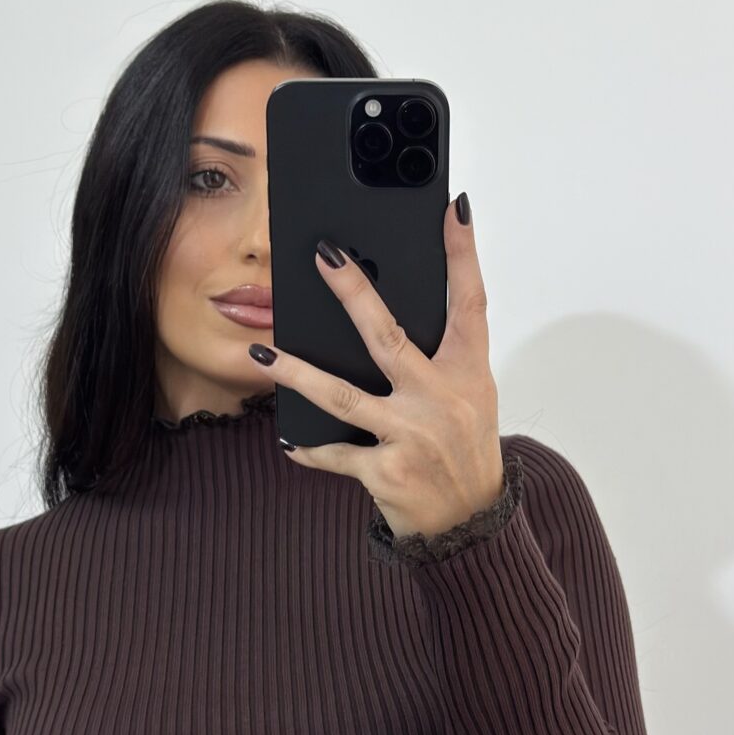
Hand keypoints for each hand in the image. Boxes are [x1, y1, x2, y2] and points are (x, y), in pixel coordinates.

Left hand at [258, 194, 504, 544]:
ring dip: (297, 373)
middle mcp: (442, 399)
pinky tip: (288, 440)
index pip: (470, 301)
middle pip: (389, 336)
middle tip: (324, 256)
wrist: (470, 525)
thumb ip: (441, 357)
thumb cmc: (465, 451)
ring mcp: (412, 436)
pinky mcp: (387, 472)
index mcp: (470, 372)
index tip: (454, 209)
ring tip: (263, 352)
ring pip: (344, 395)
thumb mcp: (471, 397)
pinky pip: (337, 454)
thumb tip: (391, 312)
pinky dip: (310, 449)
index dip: (463, 254)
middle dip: (354, 293)